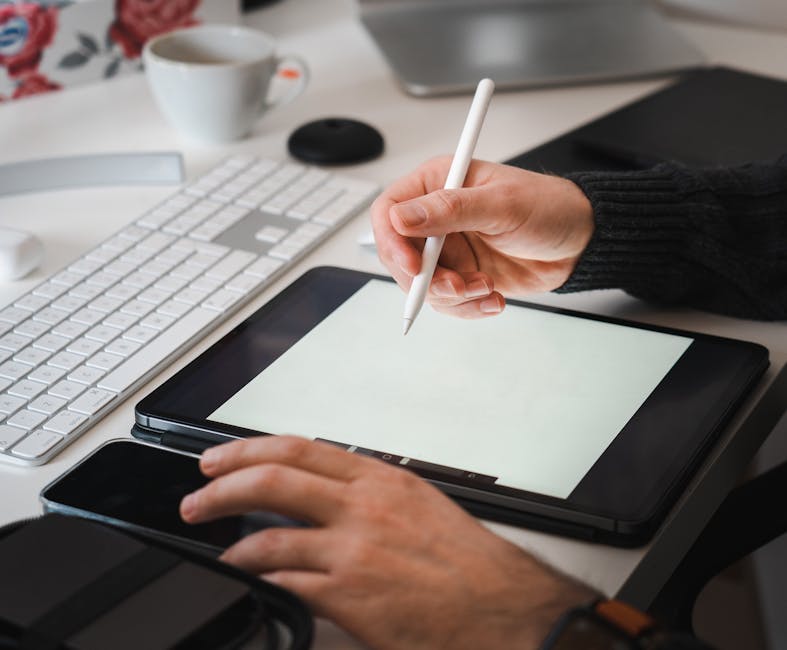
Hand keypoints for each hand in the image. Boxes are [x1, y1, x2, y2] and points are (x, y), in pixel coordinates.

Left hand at [180, 436, 596, 649]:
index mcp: (381, 479)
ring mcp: (354, 550)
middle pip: (274, 479)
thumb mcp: (420, 507)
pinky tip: (251, 583)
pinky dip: (259, 581)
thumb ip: (371, 497)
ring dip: (233, 542)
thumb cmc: (471, 564)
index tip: (221, 457)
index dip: (249, 449)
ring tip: (220, 548)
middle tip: (198, 495)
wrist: (505, 609)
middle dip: (223, 484)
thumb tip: (327, 497)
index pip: (300, 448)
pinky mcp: (350, 596)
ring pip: (270, 535)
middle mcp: (364, 507)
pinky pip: (285, 583)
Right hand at [371, 157, 593, 317]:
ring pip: (422, 285)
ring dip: (452, 296)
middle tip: (457, 286)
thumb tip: (402, 218)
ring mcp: (448, 251)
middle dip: (425, 279)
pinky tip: (494, 299)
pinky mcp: (462, 276)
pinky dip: (468, 307)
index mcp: (438, 185)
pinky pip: (448, 302)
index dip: (392, 241)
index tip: (414, 264)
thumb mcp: (501, 204)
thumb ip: (450, 210)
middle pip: (399, 256)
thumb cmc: (548, 207)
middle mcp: (436, 219)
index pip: (390, 212)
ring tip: (486, 289)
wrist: (580, 242)